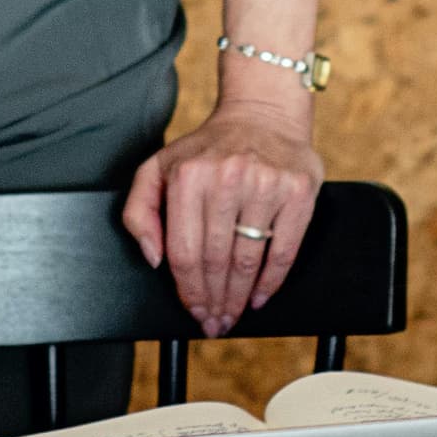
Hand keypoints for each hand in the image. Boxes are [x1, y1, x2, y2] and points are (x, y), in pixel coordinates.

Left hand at [125, 95, 322, 335]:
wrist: (262, 114)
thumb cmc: (207, 149)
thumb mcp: (158, 168)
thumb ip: (139, 211)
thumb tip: (153, 258)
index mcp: (188, 176)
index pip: (184, 252)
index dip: (188, 291)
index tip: (194, 310)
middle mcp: (227, 178)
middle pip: (216, 261)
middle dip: (214, 300)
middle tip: (214, 322)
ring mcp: (266, 184)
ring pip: (248, 260)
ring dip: (240, 297)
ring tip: (234, 314)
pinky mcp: (297, 191)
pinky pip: (284, 250)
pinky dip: (272, 281)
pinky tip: (261, 296)